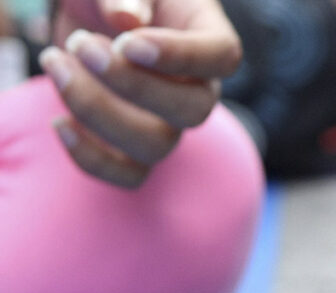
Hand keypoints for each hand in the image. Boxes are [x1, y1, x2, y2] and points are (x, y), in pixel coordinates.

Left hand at [38, 0, 240, 186]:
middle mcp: (198, 87)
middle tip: (80, 44)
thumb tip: (127, 22)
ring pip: (156, 145)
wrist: (91, 13)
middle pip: (193, 110)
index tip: (130, 43)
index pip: (222, 56)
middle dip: (130, 84)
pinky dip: (90, 158)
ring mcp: (169, 122)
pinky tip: (59, 122)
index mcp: (207, 37)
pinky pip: (129, 175)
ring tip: (56, 62)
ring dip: (97, 109)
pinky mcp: (134, 146)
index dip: (182, 57)